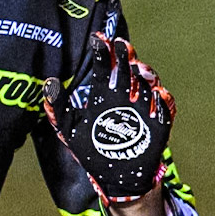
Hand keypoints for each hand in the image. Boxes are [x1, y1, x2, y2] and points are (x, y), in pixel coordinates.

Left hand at [44, 33, 173, 202]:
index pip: (105, 66)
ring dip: (143, 74)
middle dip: (125, 56)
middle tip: (121, 45)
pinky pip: (164, 106)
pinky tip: (157, 93)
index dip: (103, 52)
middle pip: (128, 68)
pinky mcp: (158, 122)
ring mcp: (143, 107)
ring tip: (135, 70)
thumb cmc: (93, 148)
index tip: (98, 40)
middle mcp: (125, 95)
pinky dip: (162, 100)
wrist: (116, 176)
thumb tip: (50, 83)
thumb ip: (60, 107)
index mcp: (104, 93)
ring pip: (147, 82)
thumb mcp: (71, 128)